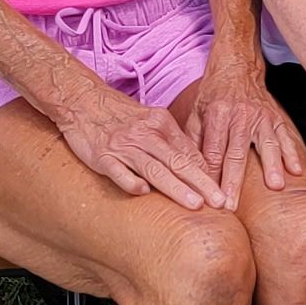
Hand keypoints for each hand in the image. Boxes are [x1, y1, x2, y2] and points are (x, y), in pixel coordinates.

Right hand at [55, 92, 226, 211]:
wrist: (82, 99)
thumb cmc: (120, 115)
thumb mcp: (151, 120)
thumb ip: (173, 142)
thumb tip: (199, 166)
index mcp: (161, 124)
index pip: (189, 153)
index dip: (208, 175)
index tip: (223, 194)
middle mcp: (145, 135)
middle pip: (178, 162)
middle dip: (201, 184)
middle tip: (220, 203)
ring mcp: (123, 146)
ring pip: (154, 168)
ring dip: (176, 187)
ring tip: (195, 204)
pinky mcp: (102, 156)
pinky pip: (118, 170)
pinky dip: (130, 180)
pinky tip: (143, 192)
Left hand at [178, 61, 305, 202]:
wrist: (238, 67)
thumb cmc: (214, 94)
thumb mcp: (196, 111)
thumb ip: (192, 140)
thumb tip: (187, 170)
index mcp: (217, 114)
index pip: (212, 151)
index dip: (210, 175)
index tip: (209, 197)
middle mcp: (240, 115)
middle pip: (236, 154)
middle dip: (234, 182)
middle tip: (231, 206)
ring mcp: (261, 117)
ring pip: (266, 145)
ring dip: (271, 166)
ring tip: (274, 186)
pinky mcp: (276, 117)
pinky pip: (285, 137)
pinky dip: (291, 154)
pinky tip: (295, 171)